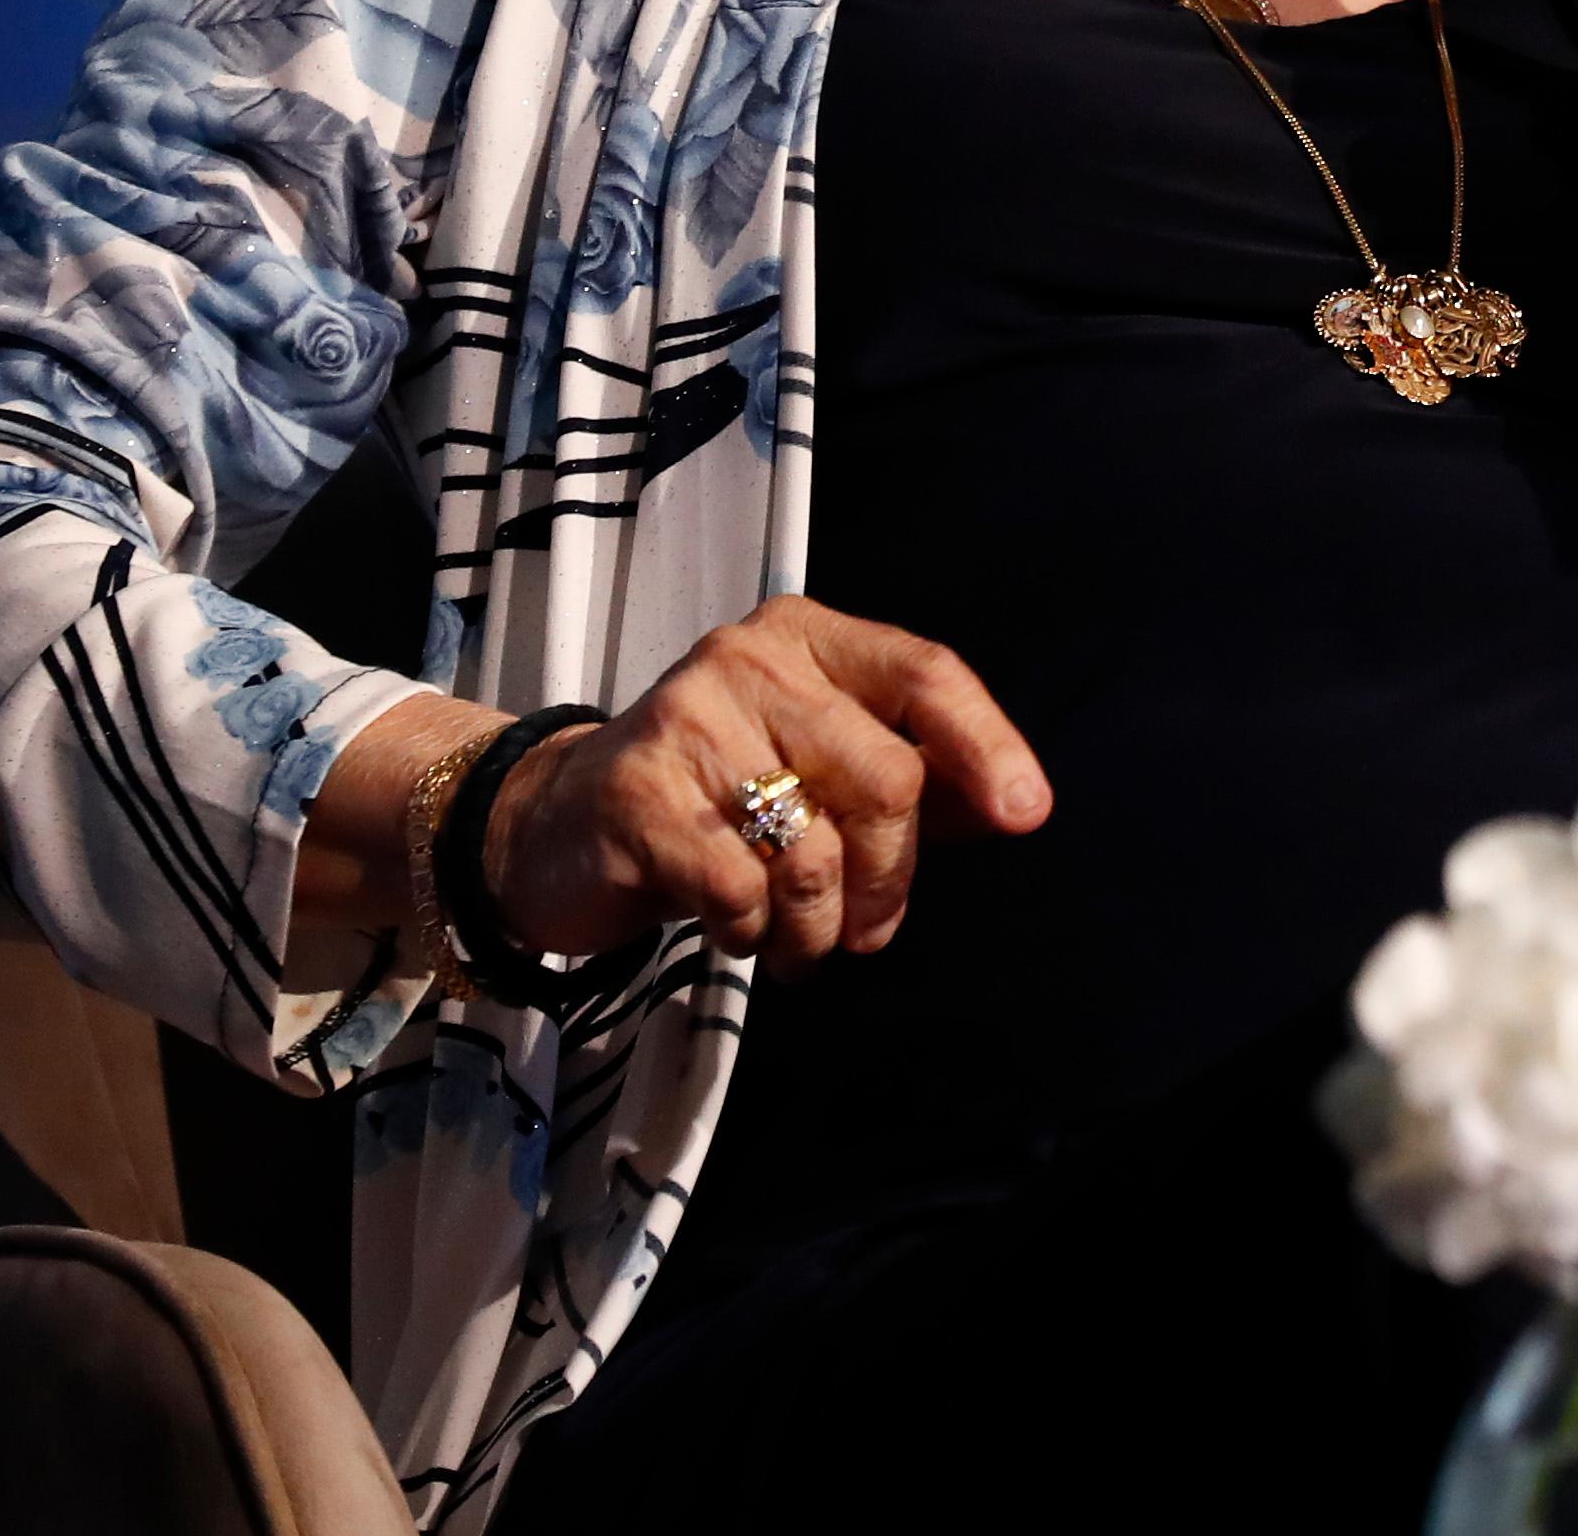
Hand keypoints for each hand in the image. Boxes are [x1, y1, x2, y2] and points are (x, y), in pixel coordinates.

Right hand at [484, 597, 1049, 973]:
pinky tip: (734, 927)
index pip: (925, 673)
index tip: (1024, 812)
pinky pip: (743, 891)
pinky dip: (753, 933)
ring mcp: (687, 720)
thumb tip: (1012, 804)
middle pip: (887, 778)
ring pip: (817, 849)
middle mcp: (749, 659)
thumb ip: (913, 775)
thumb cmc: (712, 796)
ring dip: (820, 927)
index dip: (986, 744)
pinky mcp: (638, 795)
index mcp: (805, 637)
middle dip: (891, 878)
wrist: (553, 824)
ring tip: (797, 940)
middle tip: (866, 927)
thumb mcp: (814, 764)